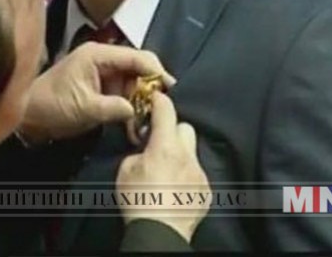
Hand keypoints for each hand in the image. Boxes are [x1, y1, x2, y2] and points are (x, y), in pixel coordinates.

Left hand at [17, 42, 173, 144]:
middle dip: (150, 88)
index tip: (171, 88)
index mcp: (97, 54)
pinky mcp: (101, 87)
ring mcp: (102, 72)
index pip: (136, 56)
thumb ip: (113, 107)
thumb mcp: (84, 108)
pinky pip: (124, 93)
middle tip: (161, 108)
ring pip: (133, 82)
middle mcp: (102, 58)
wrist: (30, 117)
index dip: (156, 70)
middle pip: (138, 67)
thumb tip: (138, 109)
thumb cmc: (52, 106)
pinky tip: (134, 123)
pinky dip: (130, 106)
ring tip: (147, 120)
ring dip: (141, 100)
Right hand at [116, 91, 209, 242]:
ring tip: (166, 171)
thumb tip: (145, 150)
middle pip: (185, 127)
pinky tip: (174, 188)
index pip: (166, 110)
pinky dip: (186, 176)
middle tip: (159, 142)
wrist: (158, 232)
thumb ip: (138, 152)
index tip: (155, 98)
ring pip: (192, 153)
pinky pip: (196, 174)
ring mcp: (199, 174)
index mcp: (165, 146)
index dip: (159, 100)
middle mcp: (187, 156)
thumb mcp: (126, 169)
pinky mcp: (205, 191)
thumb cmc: (138, 200)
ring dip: (180, 155)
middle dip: (172, 130)